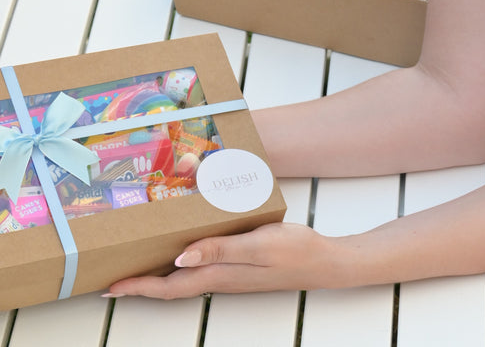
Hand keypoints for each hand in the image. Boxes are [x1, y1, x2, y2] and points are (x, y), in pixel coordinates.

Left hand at [104, 223, 340, 298]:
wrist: (324, 262)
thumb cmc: (294, 251)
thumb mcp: (258, 246)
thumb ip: (220, 251)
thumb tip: (179, 260)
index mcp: (220, 274)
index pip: (170, 286)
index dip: (139, 287)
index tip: (110, 288)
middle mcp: (221, 278)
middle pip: (172, 287)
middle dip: (141, 284)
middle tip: (115, 277)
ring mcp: (231, 274)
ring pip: (185, 279)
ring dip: (159, 275)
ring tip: (141, 263)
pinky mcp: (241, 265)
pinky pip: (203, 267)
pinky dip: (184, 262)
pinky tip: (185, 249)